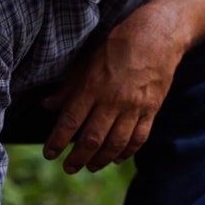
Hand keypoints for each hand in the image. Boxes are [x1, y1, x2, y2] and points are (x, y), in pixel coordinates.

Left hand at [42, 0, 204, 174]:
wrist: (157, 35)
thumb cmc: (116, 47)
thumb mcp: (87, 63)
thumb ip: (68, 88)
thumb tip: (47, 106)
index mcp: (93, 86)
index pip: (70, 121)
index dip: (57, 141)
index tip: (49, 154)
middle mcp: (113, 100)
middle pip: (91, 139)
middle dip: (77, 158)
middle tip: (68, 169)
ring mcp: (134, 107)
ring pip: (115, 144)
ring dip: (100, 160)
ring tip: (90, 167)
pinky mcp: (151, 110)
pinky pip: (138, 139)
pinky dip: (126, 152)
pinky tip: (117, 159)